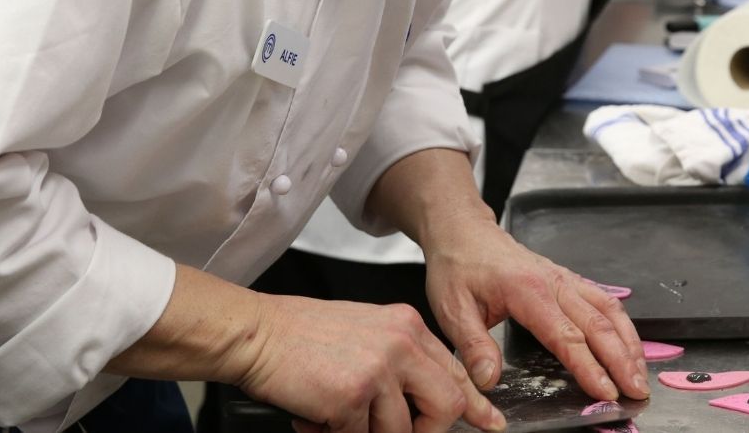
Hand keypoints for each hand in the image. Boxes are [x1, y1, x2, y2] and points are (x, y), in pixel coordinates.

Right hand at [233, 295, 503, 432]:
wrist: (257, 333)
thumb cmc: (302, 336)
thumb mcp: (367, 333)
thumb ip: (401, 361)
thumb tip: (424, 398)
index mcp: (408, 326)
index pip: (455, 371)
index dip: (474, 405)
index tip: (490, 422)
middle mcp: (401, 343)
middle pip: (446, 405)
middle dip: (425, 431)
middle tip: (387, 431)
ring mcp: (379, 369)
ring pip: (400, 431)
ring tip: (332, 417)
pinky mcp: (353, 395)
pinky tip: (314, 418)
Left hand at [424, 218, 649, 405]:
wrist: (463, 231)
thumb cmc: (458, 266)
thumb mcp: (452, 309)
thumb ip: (473, 345)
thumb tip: (488, 380)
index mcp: (527, 291)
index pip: (566, 336)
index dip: (590, 367)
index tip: (607, 392)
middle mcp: (554, 283)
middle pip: (599, 324)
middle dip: (623, 360)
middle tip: (637, 390)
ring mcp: (564, 279)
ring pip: (609, 310)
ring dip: (630, 342)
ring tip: (640, 373)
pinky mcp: (567, 280)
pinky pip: (604, 300)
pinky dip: (622, 325)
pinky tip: (629, 344)